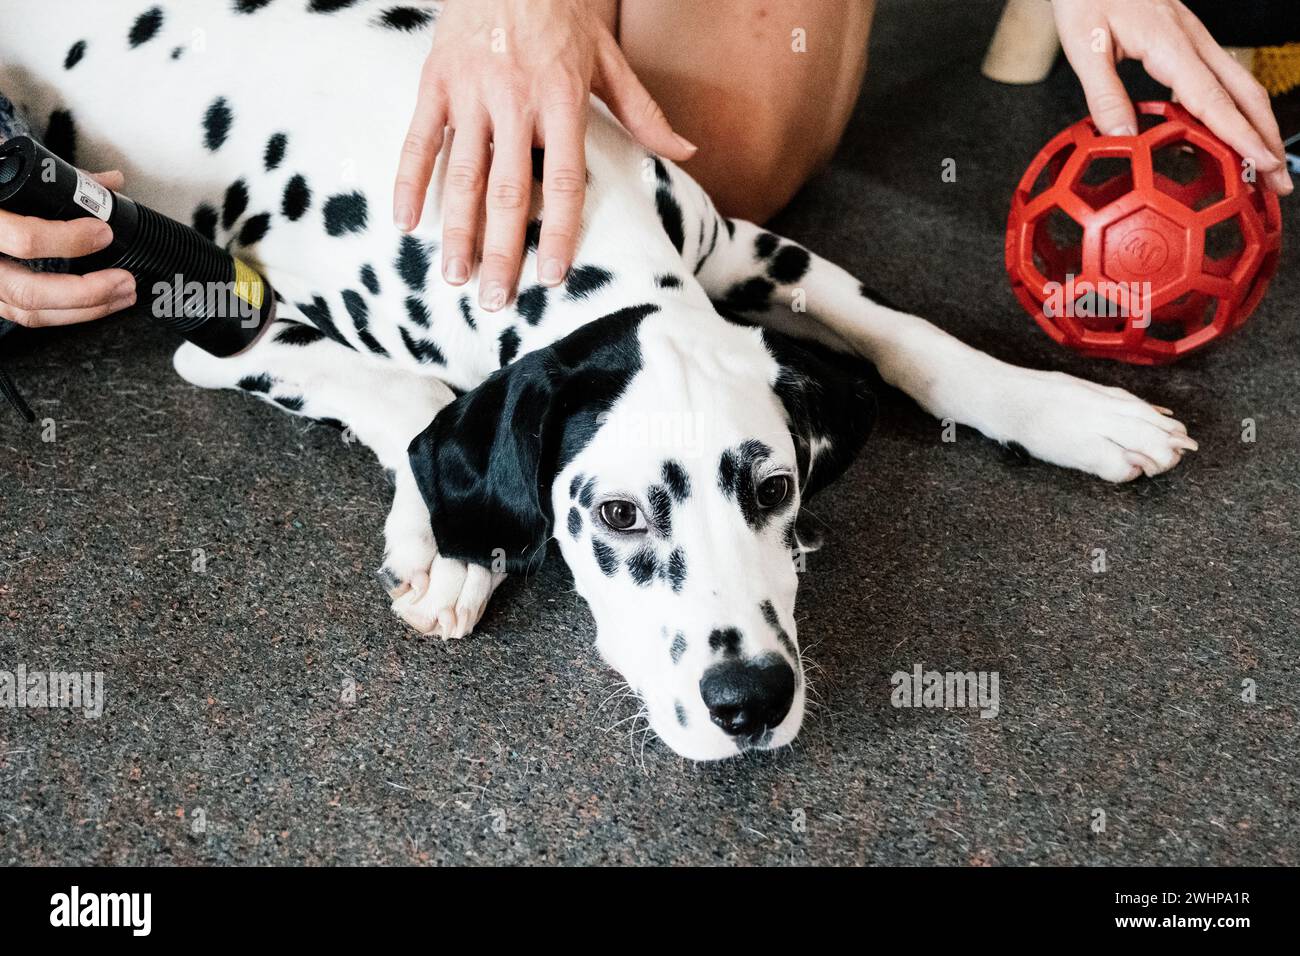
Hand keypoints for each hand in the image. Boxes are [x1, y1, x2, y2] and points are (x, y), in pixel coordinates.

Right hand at [0, 170, 135, 327]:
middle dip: (85, 292)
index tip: (104, 231)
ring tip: (122, 294)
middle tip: (123, 280)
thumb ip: (60, 178)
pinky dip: (66, 314)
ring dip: (85, 309)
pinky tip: (97, 305)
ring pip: (28, 311)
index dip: (69, 240)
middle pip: (28, 291)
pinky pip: (26, 315)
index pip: (24, 240)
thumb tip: (110, 182)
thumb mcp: (7, 171)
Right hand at [393, 0, 695, 310]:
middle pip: (508, 192)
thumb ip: (642, 112)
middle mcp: (515, 101)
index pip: (562, 182)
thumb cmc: (563, 12)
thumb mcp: (607, 58)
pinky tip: (405, 222)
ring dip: (456, 231)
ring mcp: (471, 93)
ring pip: (463, 174)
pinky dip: (410, 181)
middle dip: (501, 251)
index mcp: (561, 101)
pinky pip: (419, 139)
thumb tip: (686, 152)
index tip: (552, 275)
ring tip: (454, 276)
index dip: (558, 232)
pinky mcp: (436, 81)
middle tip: (496, 299)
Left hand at [1052, 0, 1292, 194]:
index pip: (1214, 99)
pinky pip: (1220, 79)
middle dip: (1266, 138)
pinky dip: (1234, 110)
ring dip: (1257, 125)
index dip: (1240, 135)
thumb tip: (1124, 140)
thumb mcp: (1084, 46)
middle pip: (1244, 94)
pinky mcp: (1187, 40)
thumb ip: (1104, 93)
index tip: (1262, 164)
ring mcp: (1194, 39)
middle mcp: (1193, 40)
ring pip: (1240, 85)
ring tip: (1264, 165)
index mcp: (1170, 44)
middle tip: (1278, 181)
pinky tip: (1227, 135)